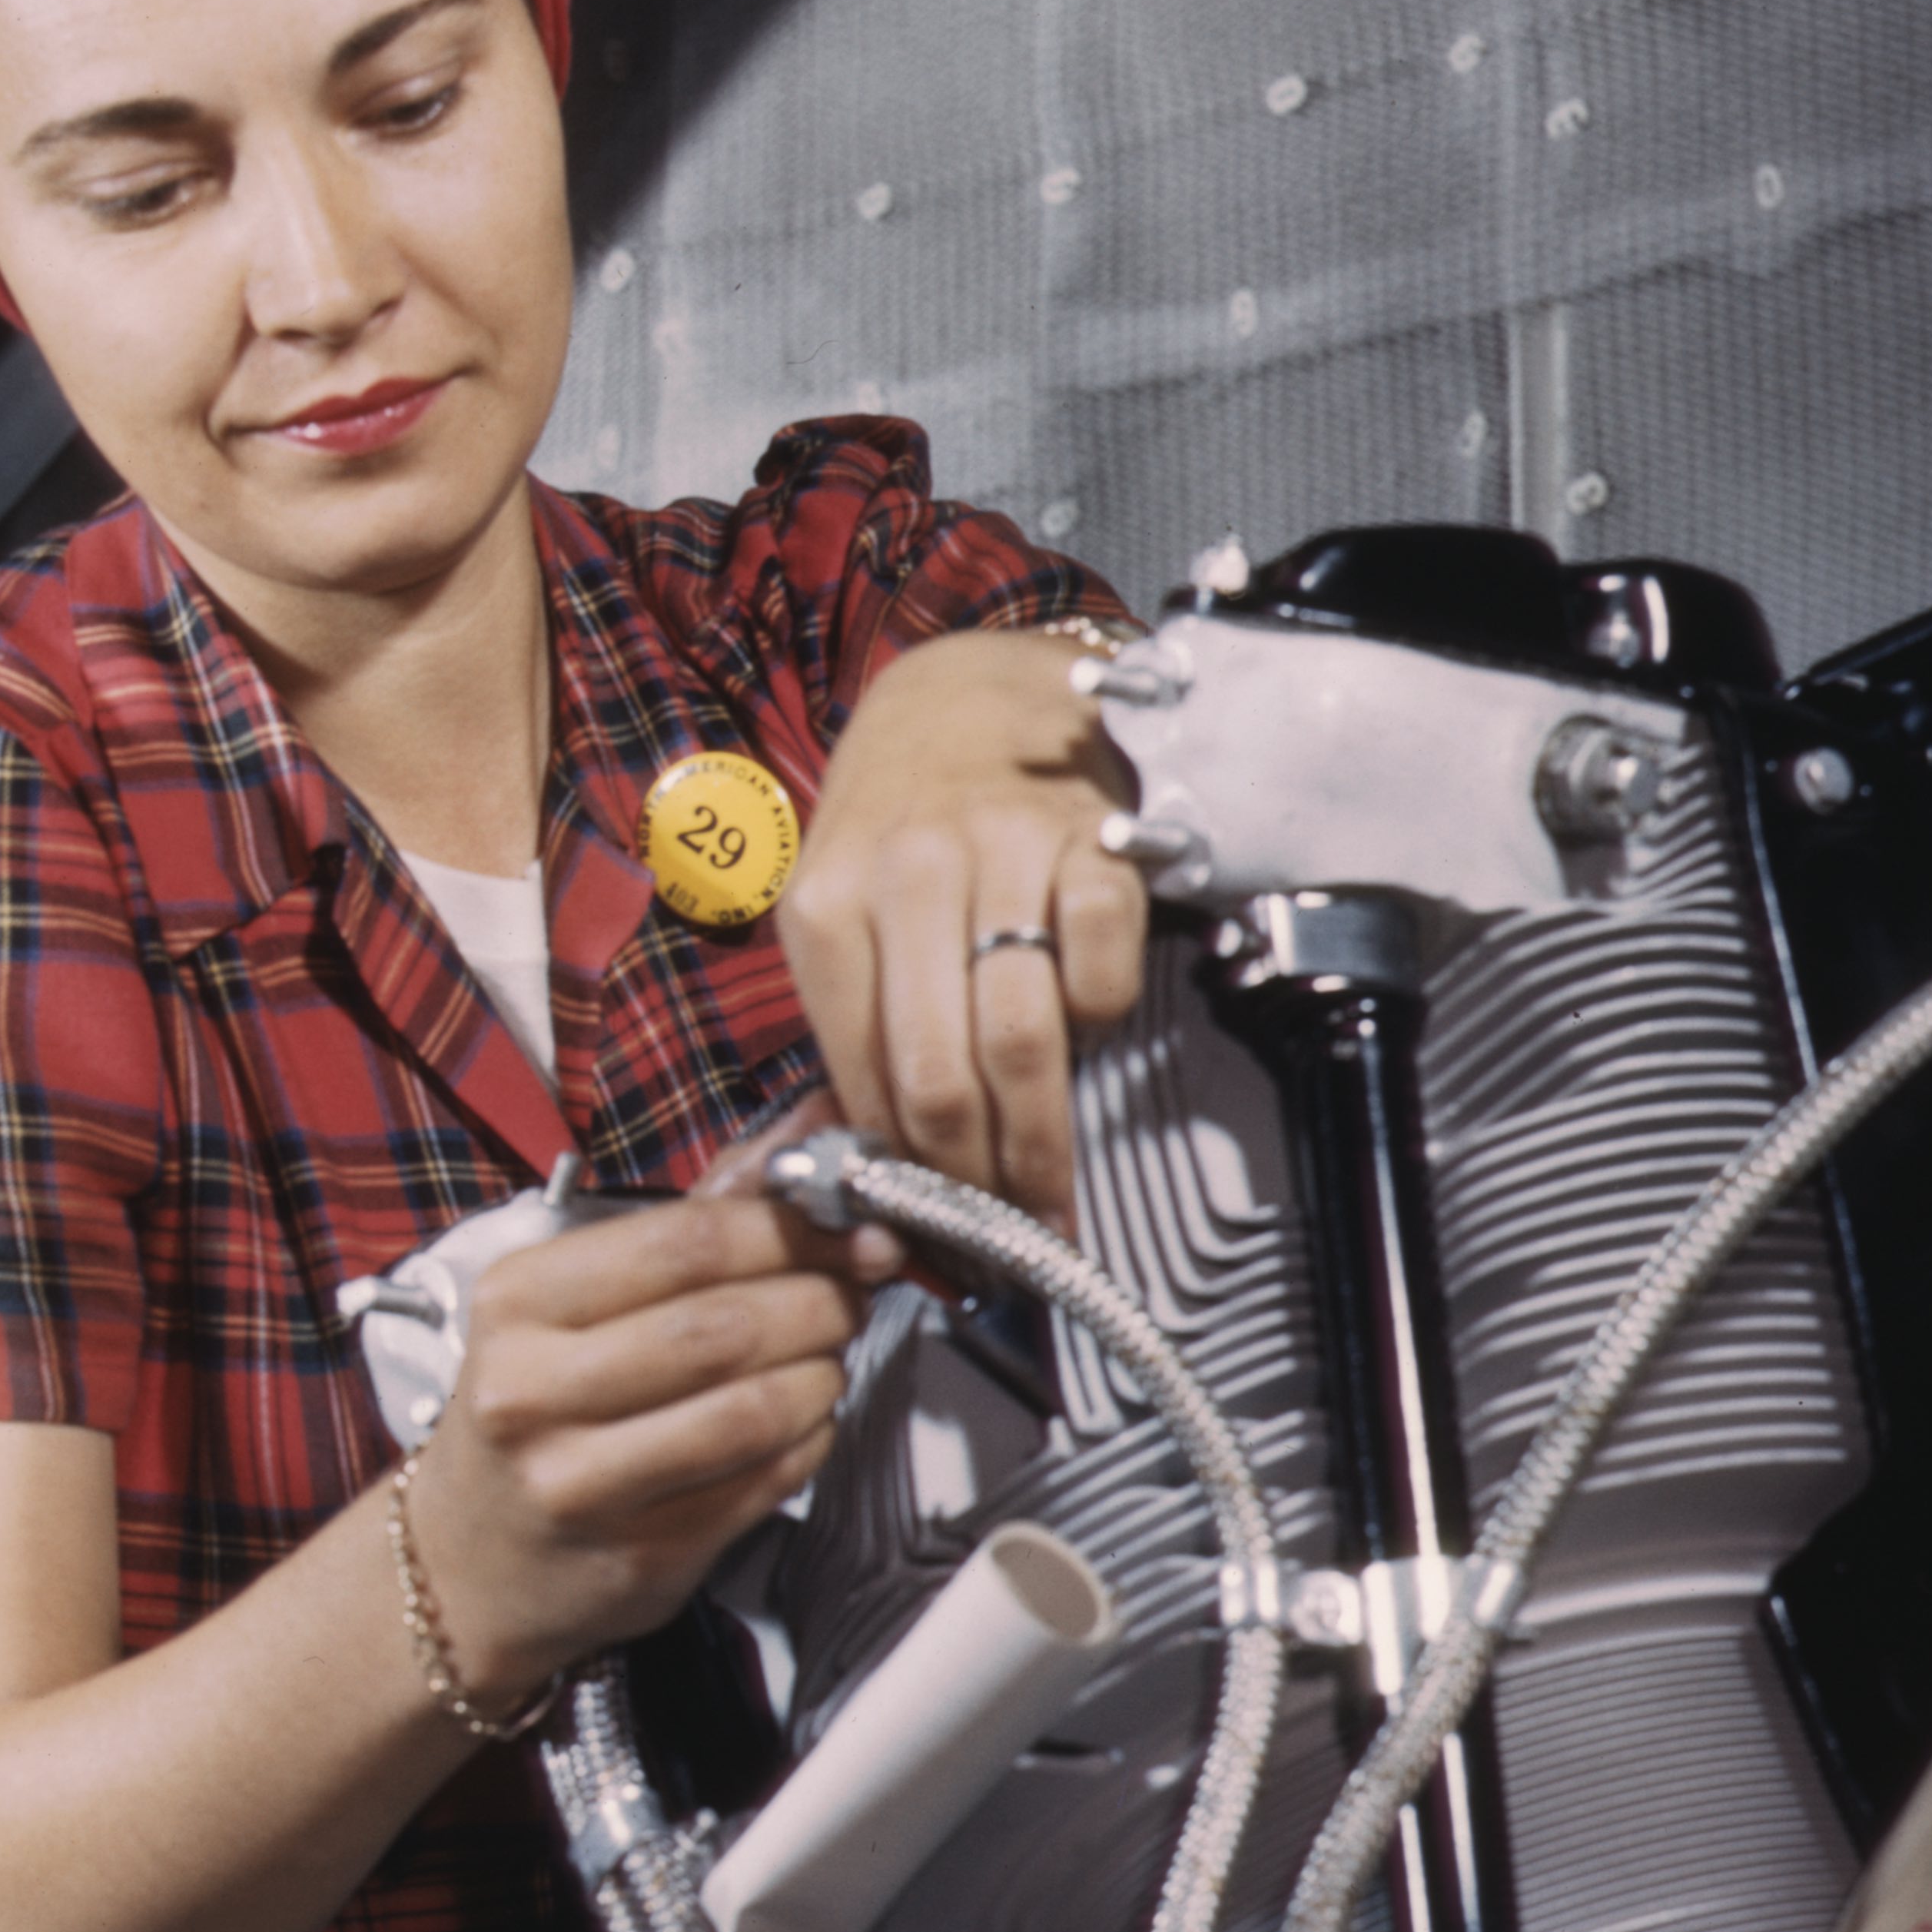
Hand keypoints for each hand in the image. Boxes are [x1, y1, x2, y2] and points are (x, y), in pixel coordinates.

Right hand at [408, 1194, 895, 1699]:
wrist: (469, 1561)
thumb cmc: (532, 1412)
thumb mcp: (564, 1307)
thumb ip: (680, 1237)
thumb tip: (805, 1172)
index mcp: (517, 1302)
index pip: (685, 1243)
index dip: (790, 1231)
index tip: (845, 1230)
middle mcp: (533, 1392)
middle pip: (724, 1326)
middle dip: (819, 1301)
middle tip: (849, 1294)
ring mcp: (583, 1483)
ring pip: (752, 1409)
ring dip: (822, 1373)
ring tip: (828, 1358)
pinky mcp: (641, 1553)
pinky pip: (765, 1480)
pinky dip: (810, 1439)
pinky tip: (804, 1421)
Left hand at [779, 627, 1147, 1227]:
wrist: (971, 693)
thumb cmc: (900, 824)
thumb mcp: (840, 909)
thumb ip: (852, 1028)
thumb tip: (868, 1175)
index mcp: (828, 907)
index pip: (865, 1078)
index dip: (902, 1174)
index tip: (932, 1234)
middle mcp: (911, 874)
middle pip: (946, 1076)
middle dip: (977, 1182)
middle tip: (1001, 1238)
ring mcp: (1007, 855)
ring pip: (1025, 1041)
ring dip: (1041, 1141)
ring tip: (1047, 1197)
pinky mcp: (1095, 845)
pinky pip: (1103, 976)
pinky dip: (1099, 1022)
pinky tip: (1084, 1031)